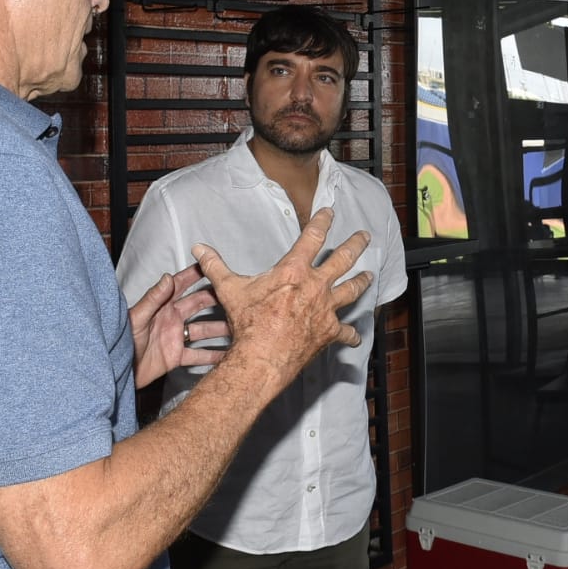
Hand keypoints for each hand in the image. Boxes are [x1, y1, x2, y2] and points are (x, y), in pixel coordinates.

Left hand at [128, 262, 227, 388]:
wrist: (116, 373)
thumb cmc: (120, 343)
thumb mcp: (137, 318)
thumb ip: (153, 298)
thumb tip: (168, 277)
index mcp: (161, 307)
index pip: (180, 285)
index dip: (195, 274)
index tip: (210, 264)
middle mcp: (171, 319)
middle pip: (197, 305)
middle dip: (215, 299)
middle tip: (234, 295)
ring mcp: (175, 338)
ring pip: (203, 330)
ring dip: (219, 328)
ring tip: (238, 327)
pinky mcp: (176, 357)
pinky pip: (198, 355)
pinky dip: (213, 356)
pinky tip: (228, 355)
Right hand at [193, 208, 371, 396]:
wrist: (262, 357)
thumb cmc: (247, 322)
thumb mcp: (229, 290)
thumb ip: (216, 266)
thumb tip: (198, 248)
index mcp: (294, 271)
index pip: (312, 238)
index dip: (322, 221)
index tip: (330, 211)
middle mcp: (316, 286)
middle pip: (343, 259)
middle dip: (355, 245)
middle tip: (364, 236)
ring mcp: (326, 309)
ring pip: (351, 291)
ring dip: (361, 282)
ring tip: (368, 275)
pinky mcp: (329, 332)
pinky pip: (345, 333)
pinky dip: (351, 334)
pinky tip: (355, 336)